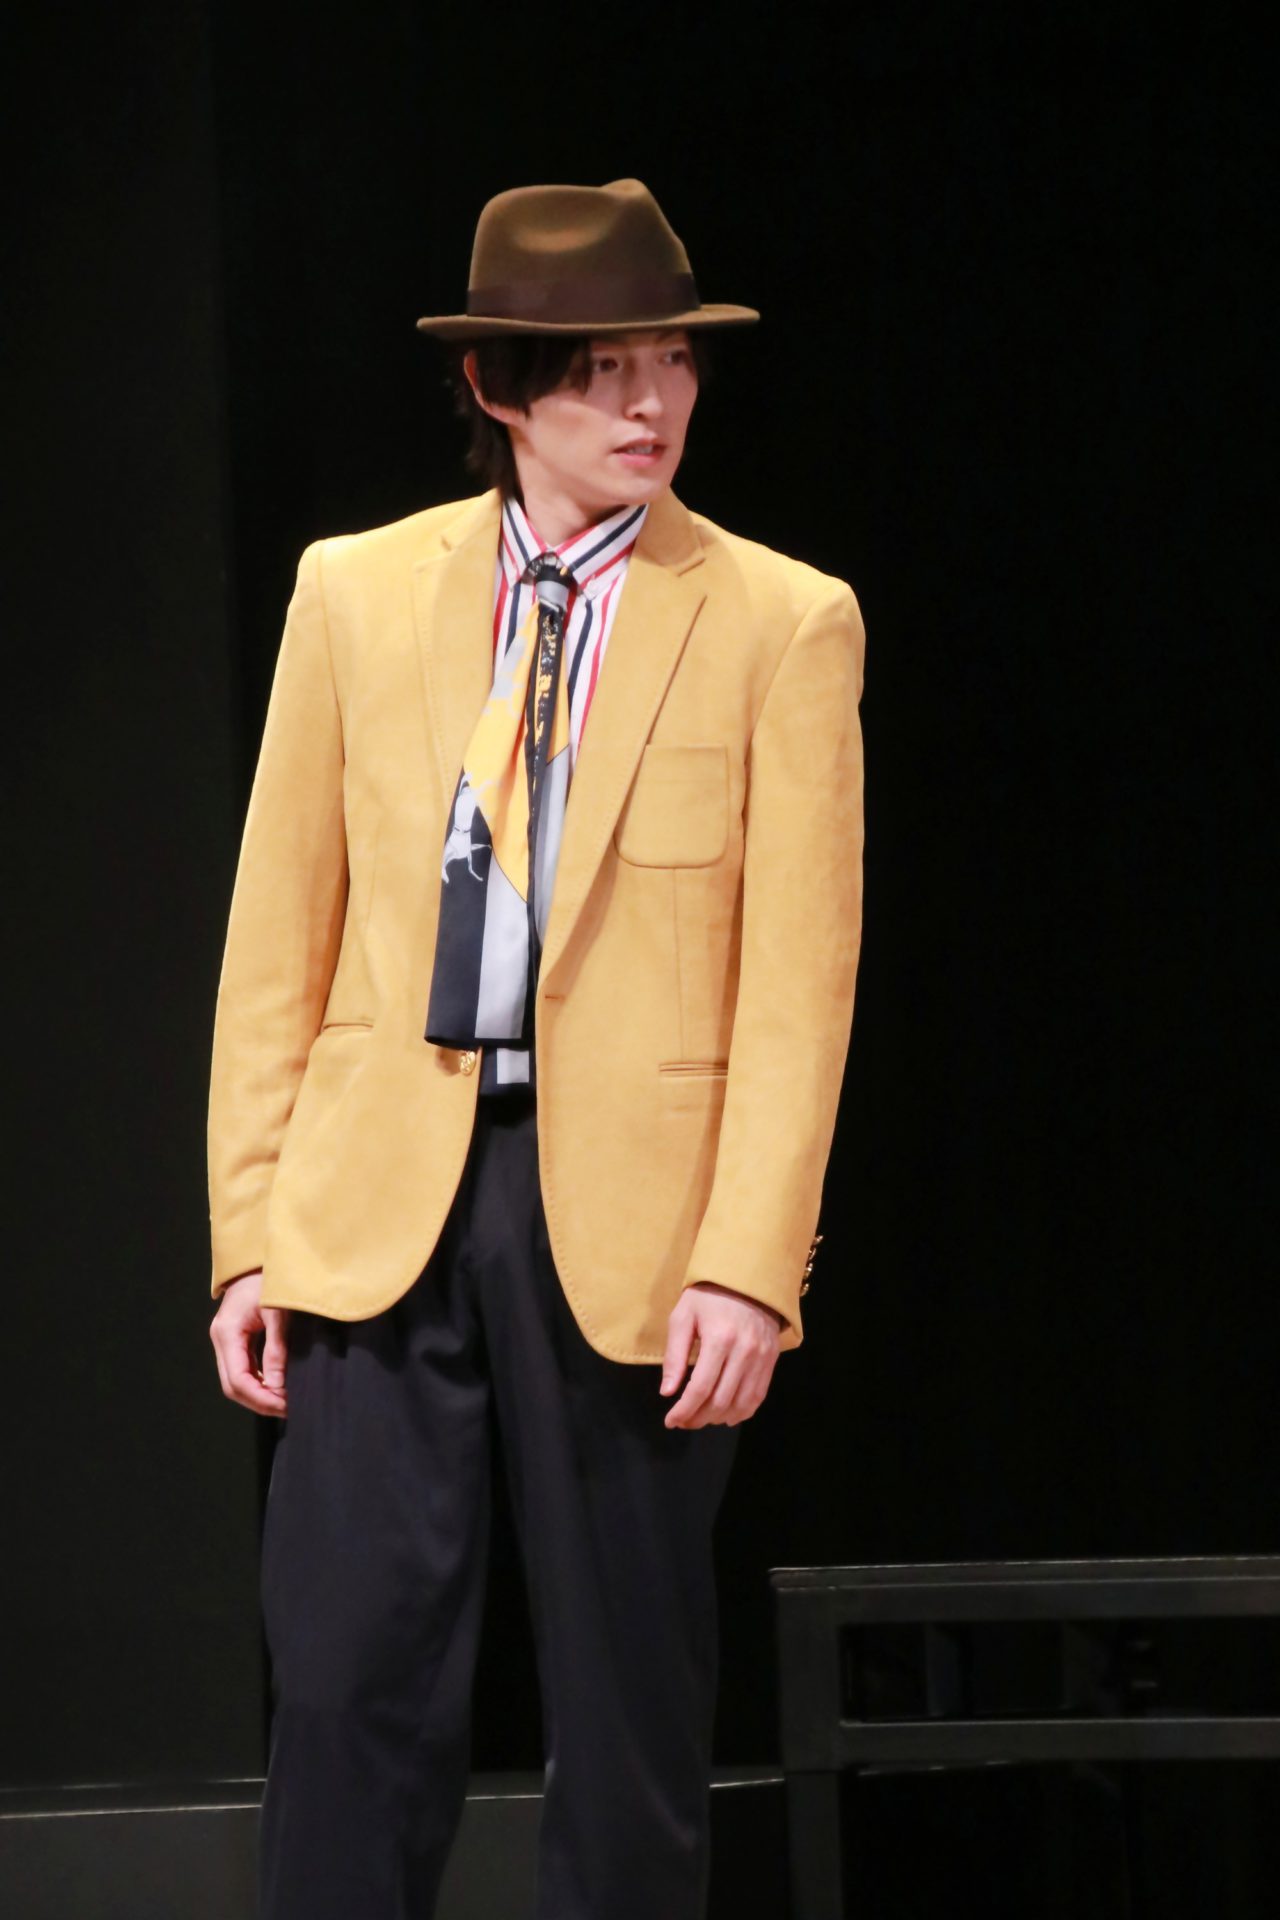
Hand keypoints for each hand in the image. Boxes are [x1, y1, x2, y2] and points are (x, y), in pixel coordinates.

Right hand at [209, 1271, 290, 1417]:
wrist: (259, 1257)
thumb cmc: (271, 1278)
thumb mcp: (278, 1313)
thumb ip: (276, 1350)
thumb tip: (278, 1386)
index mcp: (227, 1333)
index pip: (237, 1379)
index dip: (260, 1398)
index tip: (285, 1405)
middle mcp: (221, 1339)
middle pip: (233, 1385)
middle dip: (259, 1401)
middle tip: (288, 1408)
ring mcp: (226, 1340)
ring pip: (236, 1380)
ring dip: (259, 1394)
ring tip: (286, 1401)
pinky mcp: (235, 1339)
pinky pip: (243, 1369)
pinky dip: (259, 1382)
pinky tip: (277, 1386)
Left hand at [660, 1281, 784, 1429]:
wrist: (747, 1279)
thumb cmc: (708, 1296)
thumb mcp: (683, 1317)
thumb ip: (674, 1356)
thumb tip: (667, 1392)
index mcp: (719, 1339)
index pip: (700, 1389)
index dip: (683, 1410)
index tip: (670, 1421)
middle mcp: (744, 1352)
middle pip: (720, 1401)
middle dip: (698, 1418)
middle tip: (683, 1421)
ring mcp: (761, 1358)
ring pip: (741, 1404)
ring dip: (718, 1419)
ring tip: (701, 1418)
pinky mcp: (771, 1360)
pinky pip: (758, 1396)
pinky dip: (741, 1412)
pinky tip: (726, 1415)